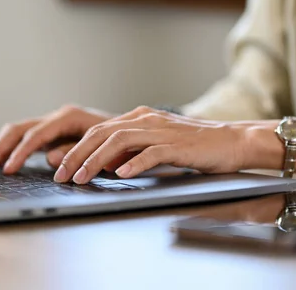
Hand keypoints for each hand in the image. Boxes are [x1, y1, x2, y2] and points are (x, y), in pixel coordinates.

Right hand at [0, 105, 112, 174]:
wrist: (132, 132)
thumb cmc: (119, 140)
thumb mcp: (102, 147)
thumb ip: (75, 152)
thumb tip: (50, 160)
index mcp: (69, 116)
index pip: (36, 134)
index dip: (20, 152)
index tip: (8, 169)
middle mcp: (58, 117)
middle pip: (19, 129)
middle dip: (0, 148)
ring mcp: (53, 124)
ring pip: (17, 131)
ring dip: (0, 148)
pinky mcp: (51, 134)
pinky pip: (24, 139)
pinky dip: (10, 149)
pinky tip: (0, 163)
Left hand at [53, 106, 258, 183]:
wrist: (233, 140)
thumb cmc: (195, 146)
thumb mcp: (157, 145)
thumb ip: (132, 151)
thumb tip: (105, 165)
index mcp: (139, 118)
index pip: (99, 130)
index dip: (76, 148)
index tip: (62, 168)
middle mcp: (147, 119)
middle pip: (102, 133)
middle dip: (77, 154)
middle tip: (62, 175)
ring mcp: (162, 131)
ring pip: (119, 140)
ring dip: (96, 160)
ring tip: (82, 178)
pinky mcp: (178, 145)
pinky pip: (151, 153)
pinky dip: (133, 163)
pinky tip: (120, 175)